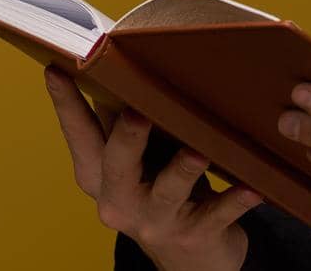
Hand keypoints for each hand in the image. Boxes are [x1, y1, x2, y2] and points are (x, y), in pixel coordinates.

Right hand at [45, 65, 262, 270]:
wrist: (191, 257)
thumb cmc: (164, 188)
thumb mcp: (138, 159)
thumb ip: (126, 122)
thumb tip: (120, 60)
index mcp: (100, 175)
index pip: (79, 135)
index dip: (67, 104)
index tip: (57, 68)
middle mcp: (120, 200)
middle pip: (117, 164)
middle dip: (127, 137)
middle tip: (136, 111)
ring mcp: (156, 220)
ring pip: (168, 192)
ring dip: (182, 170)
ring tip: (199, 152)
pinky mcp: (193, 235)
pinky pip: (217, 215)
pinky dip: (235, 200)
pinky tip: (253, 188)